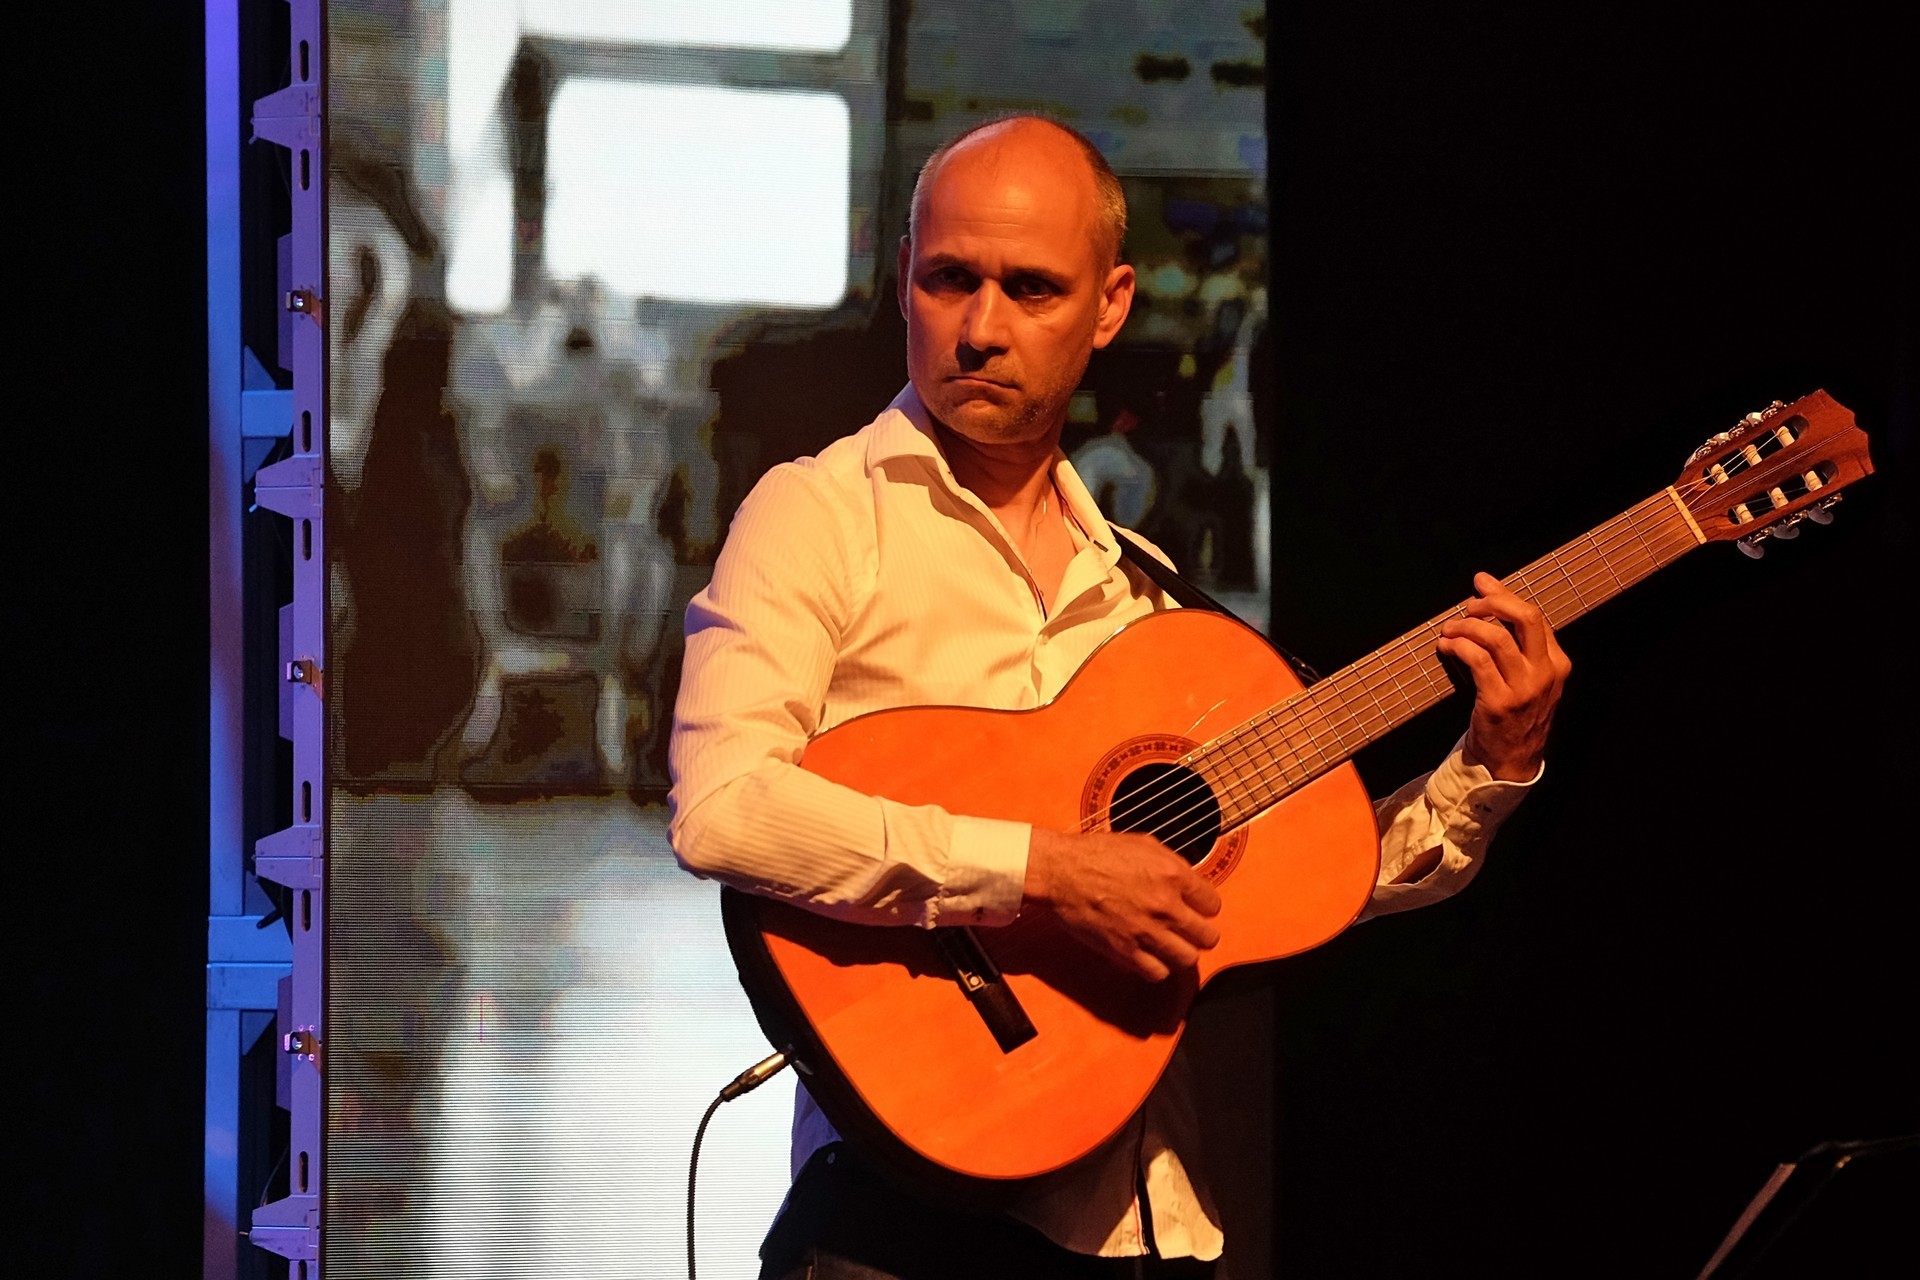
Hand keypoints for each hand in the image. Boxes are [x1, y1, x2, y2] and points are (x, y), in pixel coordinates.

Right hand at [1022, 827, 1221, 980]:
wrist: (1061, 871)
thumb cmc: (1095, 854)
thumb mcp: (1143, 844)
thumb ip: (1172, 865)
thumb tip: (1188, 881)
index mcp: (1172, 874)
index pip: (1213, 904)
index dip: (1204, 906)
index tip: (1195, 908)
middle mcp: (1164, 905)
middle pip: (1207, 936)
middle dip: (1199, 932)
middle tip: (1188, 929)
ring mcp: (1146, 930)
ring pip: (1188, 958)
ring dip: (1181, 952)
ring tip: (1171, 945)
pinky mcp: (1125, 950)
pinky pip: (1158, 972)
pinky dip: (1156, 967)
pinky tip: (1150, 955)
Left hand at [1437, 571, 1571, 781]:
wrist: (1511, 760)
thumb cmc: (1515, 713)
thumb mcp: (1529, 678)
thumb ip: (1518, 645)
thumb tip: (1490, 600)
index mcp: (1556, 663)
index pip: (1534, 616)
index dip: (1505, 594)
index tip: (1481, 583)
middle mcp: (1545, 673)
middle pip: (1526, 617)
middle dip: (1494, 601)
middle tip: (1469, 604)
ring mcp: (1523, 688)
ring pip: (1497, 637)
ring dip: (1467, 626)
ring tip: (1450, 629)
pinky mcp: (1499, 702)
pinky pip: (1478, 661)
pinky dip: (1459, 646)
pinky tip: (1447, 646)